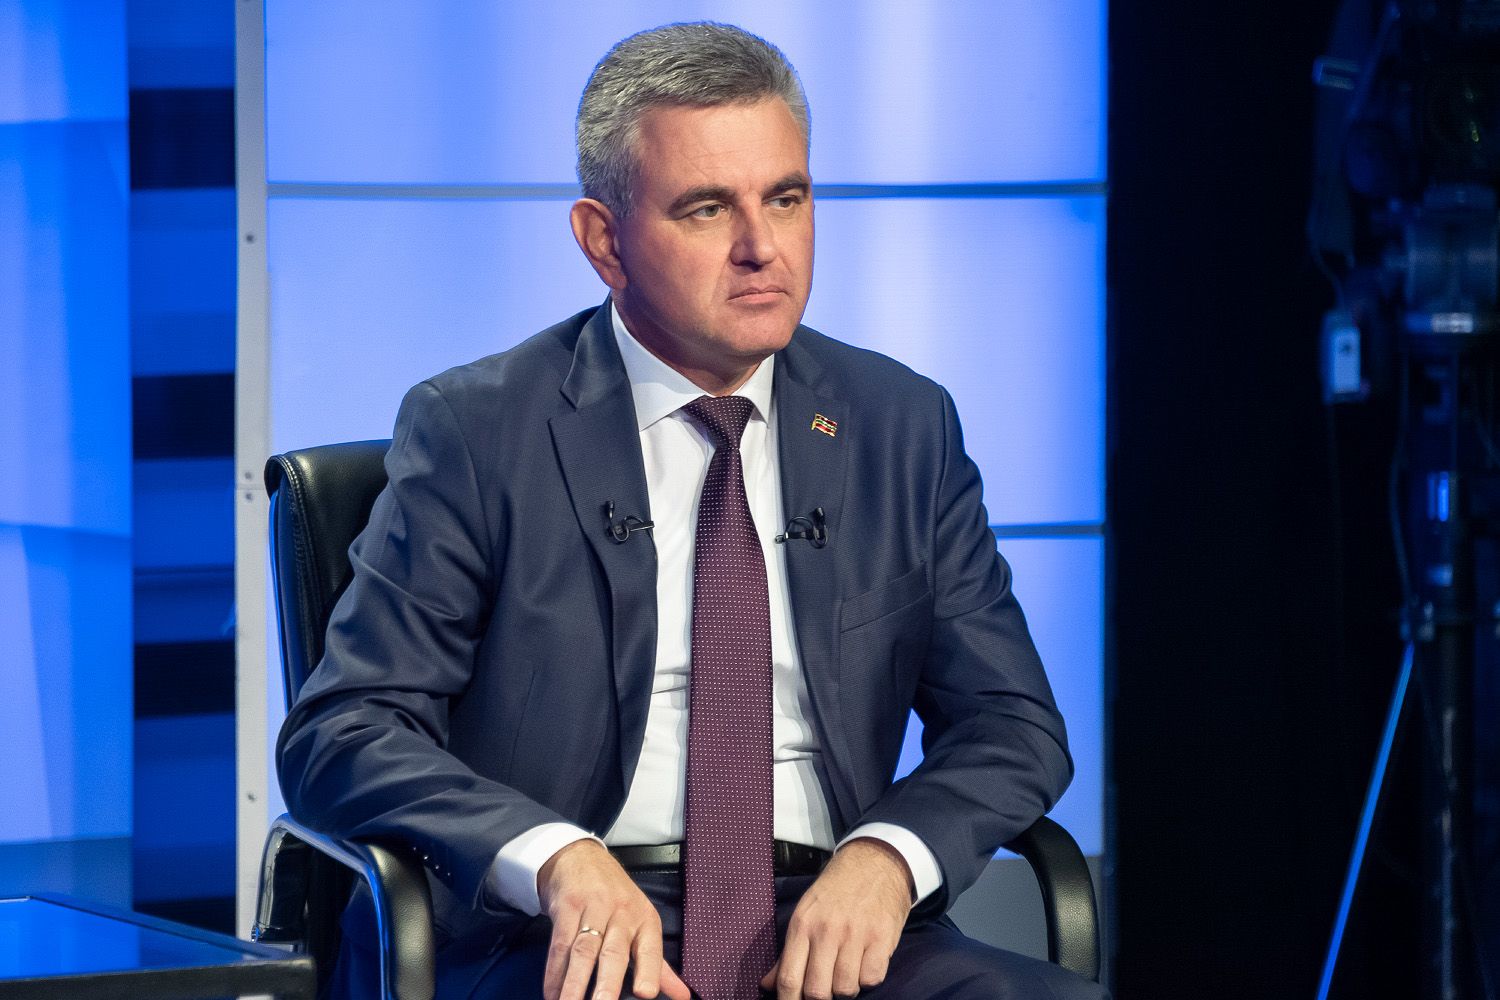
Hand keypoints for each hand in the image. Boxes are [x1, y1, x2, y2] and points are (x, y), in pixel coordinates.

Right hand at [538, 840, 691, 999]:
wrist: (581, 857)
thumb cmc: (615, 897)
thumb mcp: (642, 923)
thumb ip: (658, 965)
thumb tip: (681, 996)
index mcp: (645, 920)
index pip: (650, 949)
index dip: (649, 971)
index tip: (645, 994)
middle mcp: (621, 914)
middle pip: (613, 952)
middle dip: (608, 983)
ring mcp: (592, 909)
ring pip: (583, 951)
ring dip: (574, 984)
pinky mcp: (566, 908)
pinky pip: (559, 945)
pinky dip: (555, 973)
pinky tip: (553, 992)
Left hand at [761, 838, 912, 998]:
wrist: (875, 862)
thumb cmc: (837, 891)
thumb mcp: (806, 913)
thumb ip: (788, 952)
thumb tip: (766, 986)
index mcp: (803, 925)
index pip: (789, 979)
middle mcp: (827, 931)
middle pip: (817, 992)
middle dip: (820, 998)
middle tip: (824, 989)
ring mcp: (856, 935)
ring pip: (845, 989)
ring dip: (845, 989)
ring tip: (846, 972)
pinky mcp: (882, 938)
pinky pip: (871, 979)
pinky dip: (868, 979)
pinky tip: (865, 963)